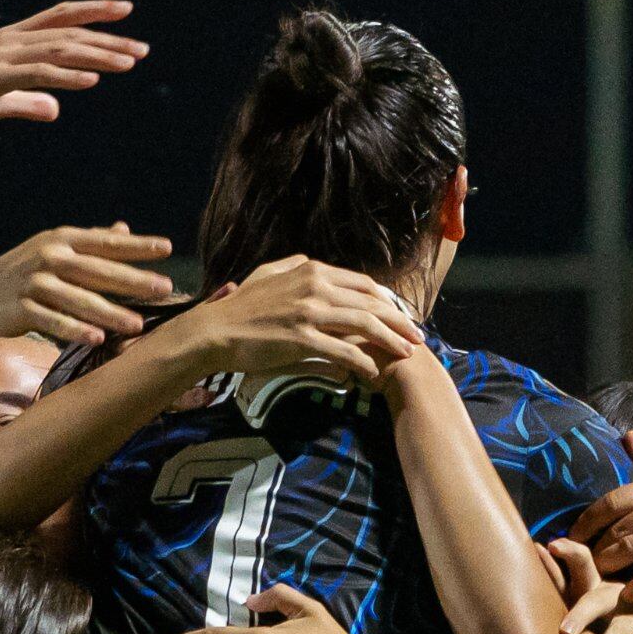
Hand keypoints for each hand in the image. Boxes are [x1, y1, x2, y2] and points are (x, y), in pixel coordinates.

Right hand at [0, 0, 147, 148]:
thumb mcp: (0, 104)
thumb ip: (29, 101)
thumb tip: (56, 109)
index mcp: (12, 40)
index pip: (60, 18)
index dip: (94, 11)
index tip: (127, 11)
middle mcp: (9, 40)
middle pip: (68, 32)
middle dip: (108, 39)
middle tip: (143, 48)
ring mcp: (0, 57)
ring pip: (58, 50)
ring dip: (96, 55)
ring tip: (128, 63)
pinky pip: (37, 74)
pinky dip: (67, 76)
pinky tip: (93, 81)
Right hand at [0, 223, 175, 350]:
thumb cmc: (31, 269)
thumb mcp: (57, 248)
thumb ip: (91, 242)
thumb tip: (124, 229)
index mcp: (64, 239)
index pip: (107, 242)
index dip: (137, 246)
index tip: (167, 248)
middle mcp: (51, 257)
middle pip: (98, 270)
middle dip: (133, 280)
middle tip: (165, 288)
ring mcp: (35, 282)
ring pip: (78, 299)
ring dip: (109, 313)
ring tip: (136, 325)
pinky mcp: (22, 308)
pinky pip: (53, 321)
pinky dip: (75, 330)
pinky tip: (97, 339)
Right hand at [176, 255, 426, 385]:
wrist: (215, 330)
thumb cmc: (241, 306)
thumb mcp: (269, 273)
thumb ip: (294, 265)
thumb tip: (312, 260)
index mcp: (311, 270)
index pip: (363, 283)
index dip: (388, 300)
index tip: (402, 315)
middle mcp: (315, 286)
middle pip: (371, 303)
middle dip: (399, 321)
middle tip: (417, 337)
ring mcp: (309, 312)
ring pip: (364, 325)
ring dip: (390, 340)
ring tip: (406, 354)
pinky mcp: (302, 339)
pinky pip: (343, 350)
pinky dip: (362, 362)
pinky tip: (373, 372)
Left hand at [545, 536, 632, 633]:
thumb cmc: (599, 620)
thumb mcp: (577, 603)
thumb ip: (559, 580)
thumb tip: (538, 548)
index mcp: (596, 584)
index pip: (583, 562)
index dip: (570, 552)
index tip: (552, 546)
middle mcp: (619, 592)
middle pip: (599, 599)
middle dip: (582, 615)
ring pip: (621, 629)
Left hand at [582, 440, 632, 599]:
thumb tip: (627, 436)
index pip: (612, 501)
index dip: (586, 521)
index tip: (572, 536)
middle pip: (617, 529)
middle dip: (596, 548)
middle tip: (584, 563)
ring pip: (632, 549)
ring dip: (610, 566)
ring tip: (600, 577)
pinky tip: (627, 596)